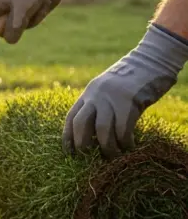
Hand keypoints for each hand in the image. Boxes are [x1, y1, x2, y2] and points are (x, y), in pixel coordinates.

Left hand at [63, 25, 187, 158]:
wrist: (151, 61)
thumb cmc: (131, 80)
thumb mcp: (107, 90)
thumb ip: (98, 106)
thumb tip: (94, 134)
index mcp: (88, 93)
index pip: (70, 118)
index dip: (68, 138)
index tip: (70, 153)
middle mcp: (95, 95)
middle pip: (81, 125)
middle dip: (83, 145)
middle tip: (90, 157)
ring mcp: (112, 98)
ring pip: (102, 130)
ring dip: (107, 147)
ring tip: (113, 155)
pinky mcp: (130, 101)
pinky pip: (123, 128)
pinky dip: (125, 141)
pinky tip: (129, 146)